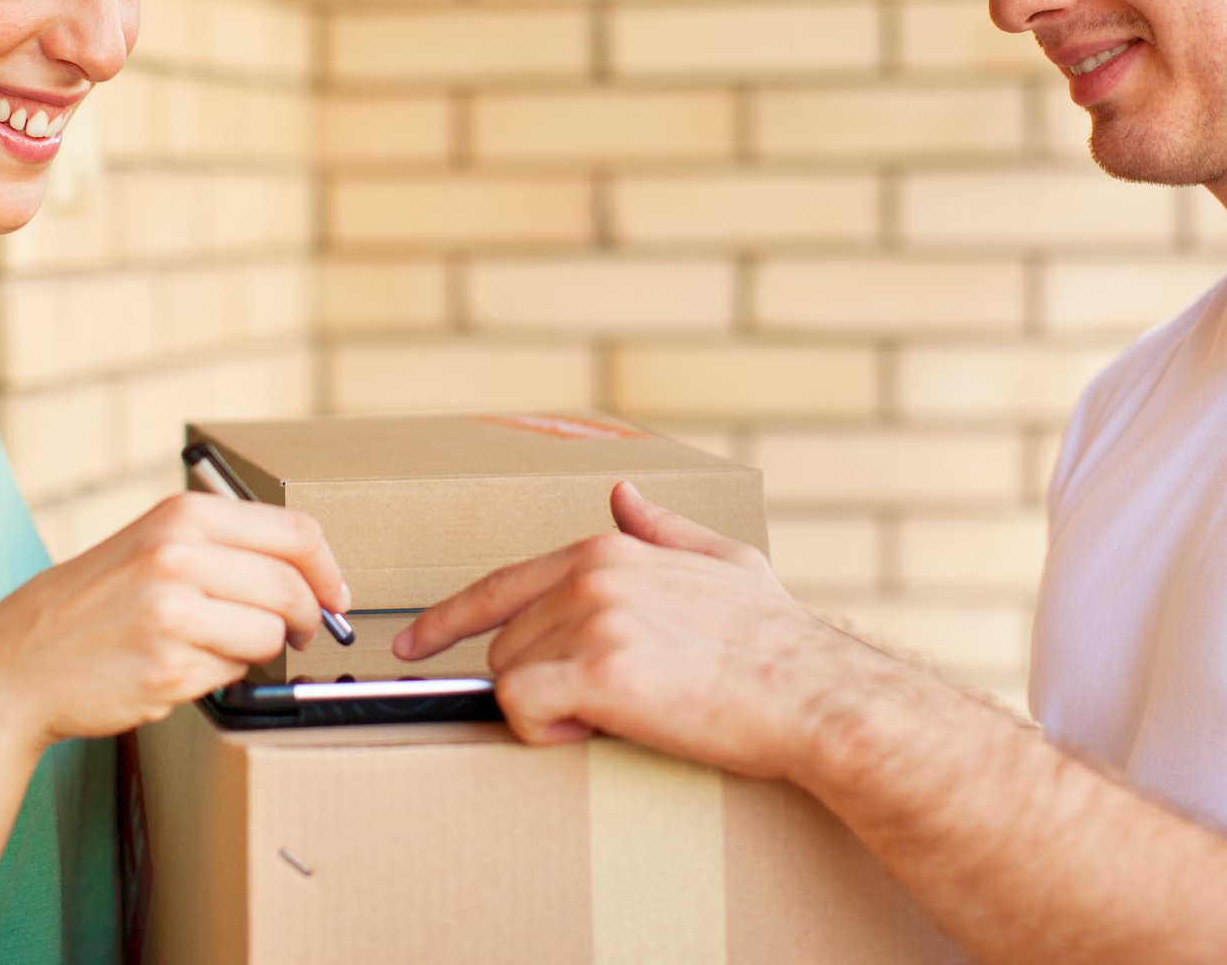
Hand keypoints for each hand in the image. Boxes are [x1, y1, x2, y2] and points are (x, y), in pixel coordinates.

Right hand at [0, 491, 349, 748]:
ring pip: (269, 636)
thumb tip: (309, 573)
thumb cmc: (91, 606)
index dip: (326, 569)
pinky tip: (174, 667)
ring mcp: (173, 613)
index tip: (334, 594)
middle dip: (308, 618)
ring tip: (210, 647)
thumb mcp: (150, 546)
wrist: (18, 663)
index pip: (295, 531)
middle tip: (302, 633)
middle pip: (291, 588)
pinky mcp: (169, 667)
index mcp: (181, 516)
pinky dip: (218, 676)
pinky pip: (232, 674)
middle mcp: (178, 556)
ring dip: (256, 650)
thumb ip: (223, 548)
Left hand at [396, 481, 877, 780]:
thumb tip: (623, 494)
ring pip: (510, 677)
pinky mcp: (599, 674)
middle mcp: (590, 577)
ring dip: (550, 710)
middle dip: (538, 681)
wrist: (815, 695)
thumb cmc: (778, 642)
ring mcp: (592, 621)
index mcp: (608, 551)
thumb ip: (665, 530)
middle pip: (504, 642)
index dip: (449, 617)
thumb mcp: (725, 563)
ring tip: (616, 717)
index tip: (411, 643)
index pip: (501, 583)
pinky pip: (521, 707)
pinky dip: (545, 731)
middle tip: (601, 705)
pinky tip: (594, 732)